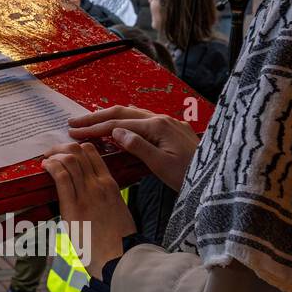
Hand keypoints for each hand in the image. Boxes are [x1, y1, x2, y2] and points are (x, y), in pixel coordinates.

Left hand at [42, 141, 135, 277]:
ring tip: (45, 160)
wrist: (121, 258)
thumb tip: (91, 199)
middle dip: (60, 148)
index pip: (92, 153)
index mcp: (110, 185)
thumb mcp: (117, 212)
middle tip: (51, 154)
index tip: (64, 152)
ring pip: (69, 160)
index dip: (75, 148)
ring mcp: (87, 194)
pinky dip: (51, 167)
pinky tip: (45, 167)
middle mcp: (98, 185)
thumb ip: (105, 199)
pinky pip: (61, 177)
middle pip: (78, 152)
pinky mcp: (74, 207)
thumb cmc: (119, 241)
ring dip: (53, 155)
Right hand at [68, 106, 200, 191]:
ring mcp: (168, 123)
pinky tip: (119, 125)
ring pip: (132, 114)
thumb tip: (115, 133)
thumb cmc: (190, 175)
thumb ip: (138, 146)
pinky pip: (142, 120)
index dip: (94, 128)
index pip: (118, 124)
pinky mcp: (172, 130)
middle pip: (122, 113)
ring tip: (91, 121)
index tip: (74, 132)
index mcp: (157, 126)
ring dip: (109, 117)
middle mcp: (162, 119)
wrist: (216, 178)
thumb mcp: (161, 164)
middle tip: (74, 123)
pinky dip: (124, 121)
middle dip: (96, 117)